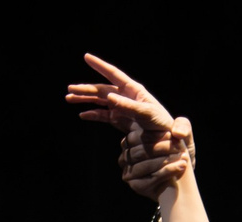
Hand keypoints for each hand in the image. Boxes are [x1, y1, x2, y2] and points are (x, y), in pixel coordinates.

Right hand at [67, 54, 193, 199]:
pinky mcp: (124, 122)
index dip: (101, 66)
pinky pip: (105, 116)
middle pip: (103, 89)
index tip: (87, 57)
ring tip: (69, 99)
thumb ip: (131, 107)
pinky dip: (94, 115)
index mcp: (135, 92)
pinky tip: (83, 115)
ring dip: (86, 100)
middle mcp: (129, 98)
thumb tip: (110, 98)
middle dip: (86, 88)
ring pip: (101, 101)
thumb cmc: (165, 127)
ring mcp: (125, 110)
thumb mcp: (149, 116)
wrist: (173, 144)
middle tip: (69, 89)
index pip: (115, 75)